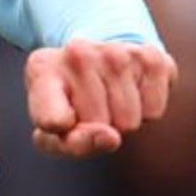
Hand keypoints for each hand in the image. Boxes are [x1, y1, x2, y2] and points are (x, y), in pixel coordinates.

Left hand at [25, 38, 174, 157]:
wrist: (99, 62)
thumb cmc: (70, 107)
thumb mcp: (54, 132)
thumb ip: (73, 144)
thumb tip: (111, 138)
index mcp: (42, 69)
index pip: (52, 119)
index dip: (61, 131)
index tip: (60, 122)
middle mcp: (77, 53)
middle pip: (98, 125)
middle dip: (98, 127)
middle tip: (92, 109)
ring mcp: (116, 50)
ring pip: (128, 121)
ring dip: (122, 121)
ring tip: (110, 100)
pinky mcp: (151, 55)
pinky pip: (153, 111)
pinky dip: (146, 111)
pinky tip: (132, 91)